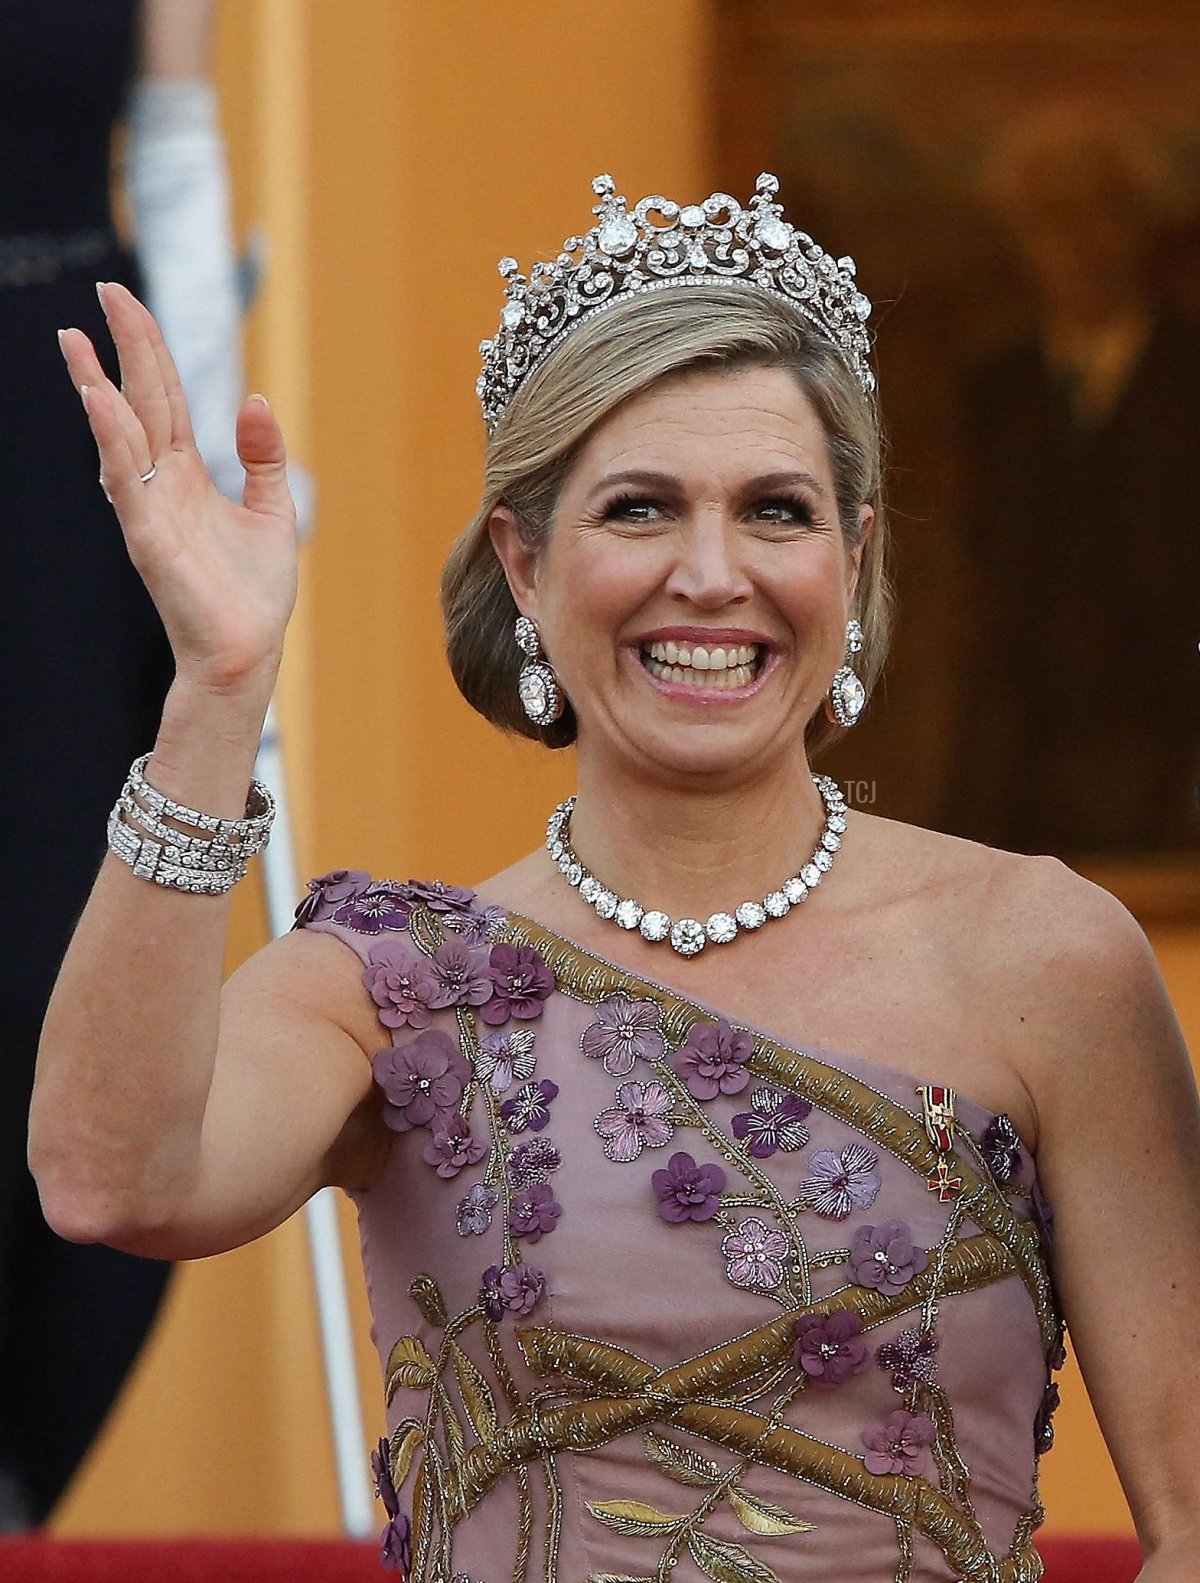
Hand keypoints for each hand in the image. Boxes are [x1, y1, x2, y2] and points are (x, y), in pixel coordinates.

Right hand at [58, 280, 298, 699]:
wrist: (247, 653)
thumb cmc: (253, 594)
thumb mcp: (272, 511)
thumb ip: (262, 457)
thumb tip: (253, 400)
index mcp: (188, 474)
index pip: (164, 397)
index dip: (148, 348)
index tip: (126, 301)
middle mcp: (162, 484)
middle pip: (139, 401)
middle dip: (123, 347)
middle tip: (105, 290)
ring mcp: (151, 509)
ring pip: (121, 436)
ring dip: (99, 388)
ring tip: (77, 341)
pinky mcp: (149, 539)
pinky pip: (127, 482)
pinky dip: (113, 442)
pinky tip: (100, 404)